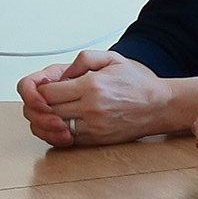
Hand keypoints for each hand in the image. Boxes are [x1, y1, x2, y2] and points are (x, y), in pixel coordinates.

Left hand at [20, 49, 161, 146]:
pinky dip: (58, 133)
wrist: (158, 105)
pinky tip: (61, 124)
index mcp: (91, 85)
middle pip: (46, 110)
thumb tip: (62, 74)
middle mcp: (91, 107)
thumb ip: (83, 60)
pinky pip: (67, 140)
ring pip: (53, 128)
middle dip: (39, 106)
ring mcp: (93, 126)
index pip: (47, 92)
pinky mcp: (97, 139)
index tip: (44, 88)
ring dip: (47, 121)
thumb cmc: (136, 83)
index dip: (39, 90)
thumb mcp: (111, 58)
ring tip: (50, 113)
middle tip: (42, 101)